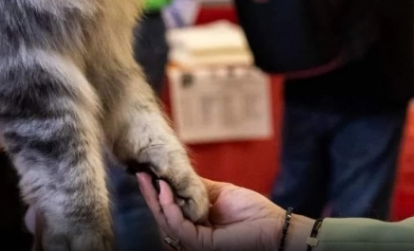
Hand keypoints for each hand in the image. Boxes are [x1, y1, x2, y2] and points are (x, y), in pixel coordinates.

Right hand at [137, 174, 312, 250]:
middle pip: (162, 216)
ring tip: (152, 179)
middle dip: (150, 195)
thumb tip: (174, 172)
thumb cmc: (250, 209)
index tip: (146, 169)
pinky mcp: (202, 244)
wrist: (273, 225)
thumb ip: (195, 186)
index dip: (156, 191)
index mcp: (195, 221)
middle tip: (140, 173)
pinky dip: (170, 209)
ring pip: (166, 223)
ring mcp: (196, 241)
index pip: (168, 208)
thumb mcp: (217, 191)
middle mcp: (192, 233)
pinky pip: (180, 228)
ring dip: (156, 200)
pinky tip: (167, 190)